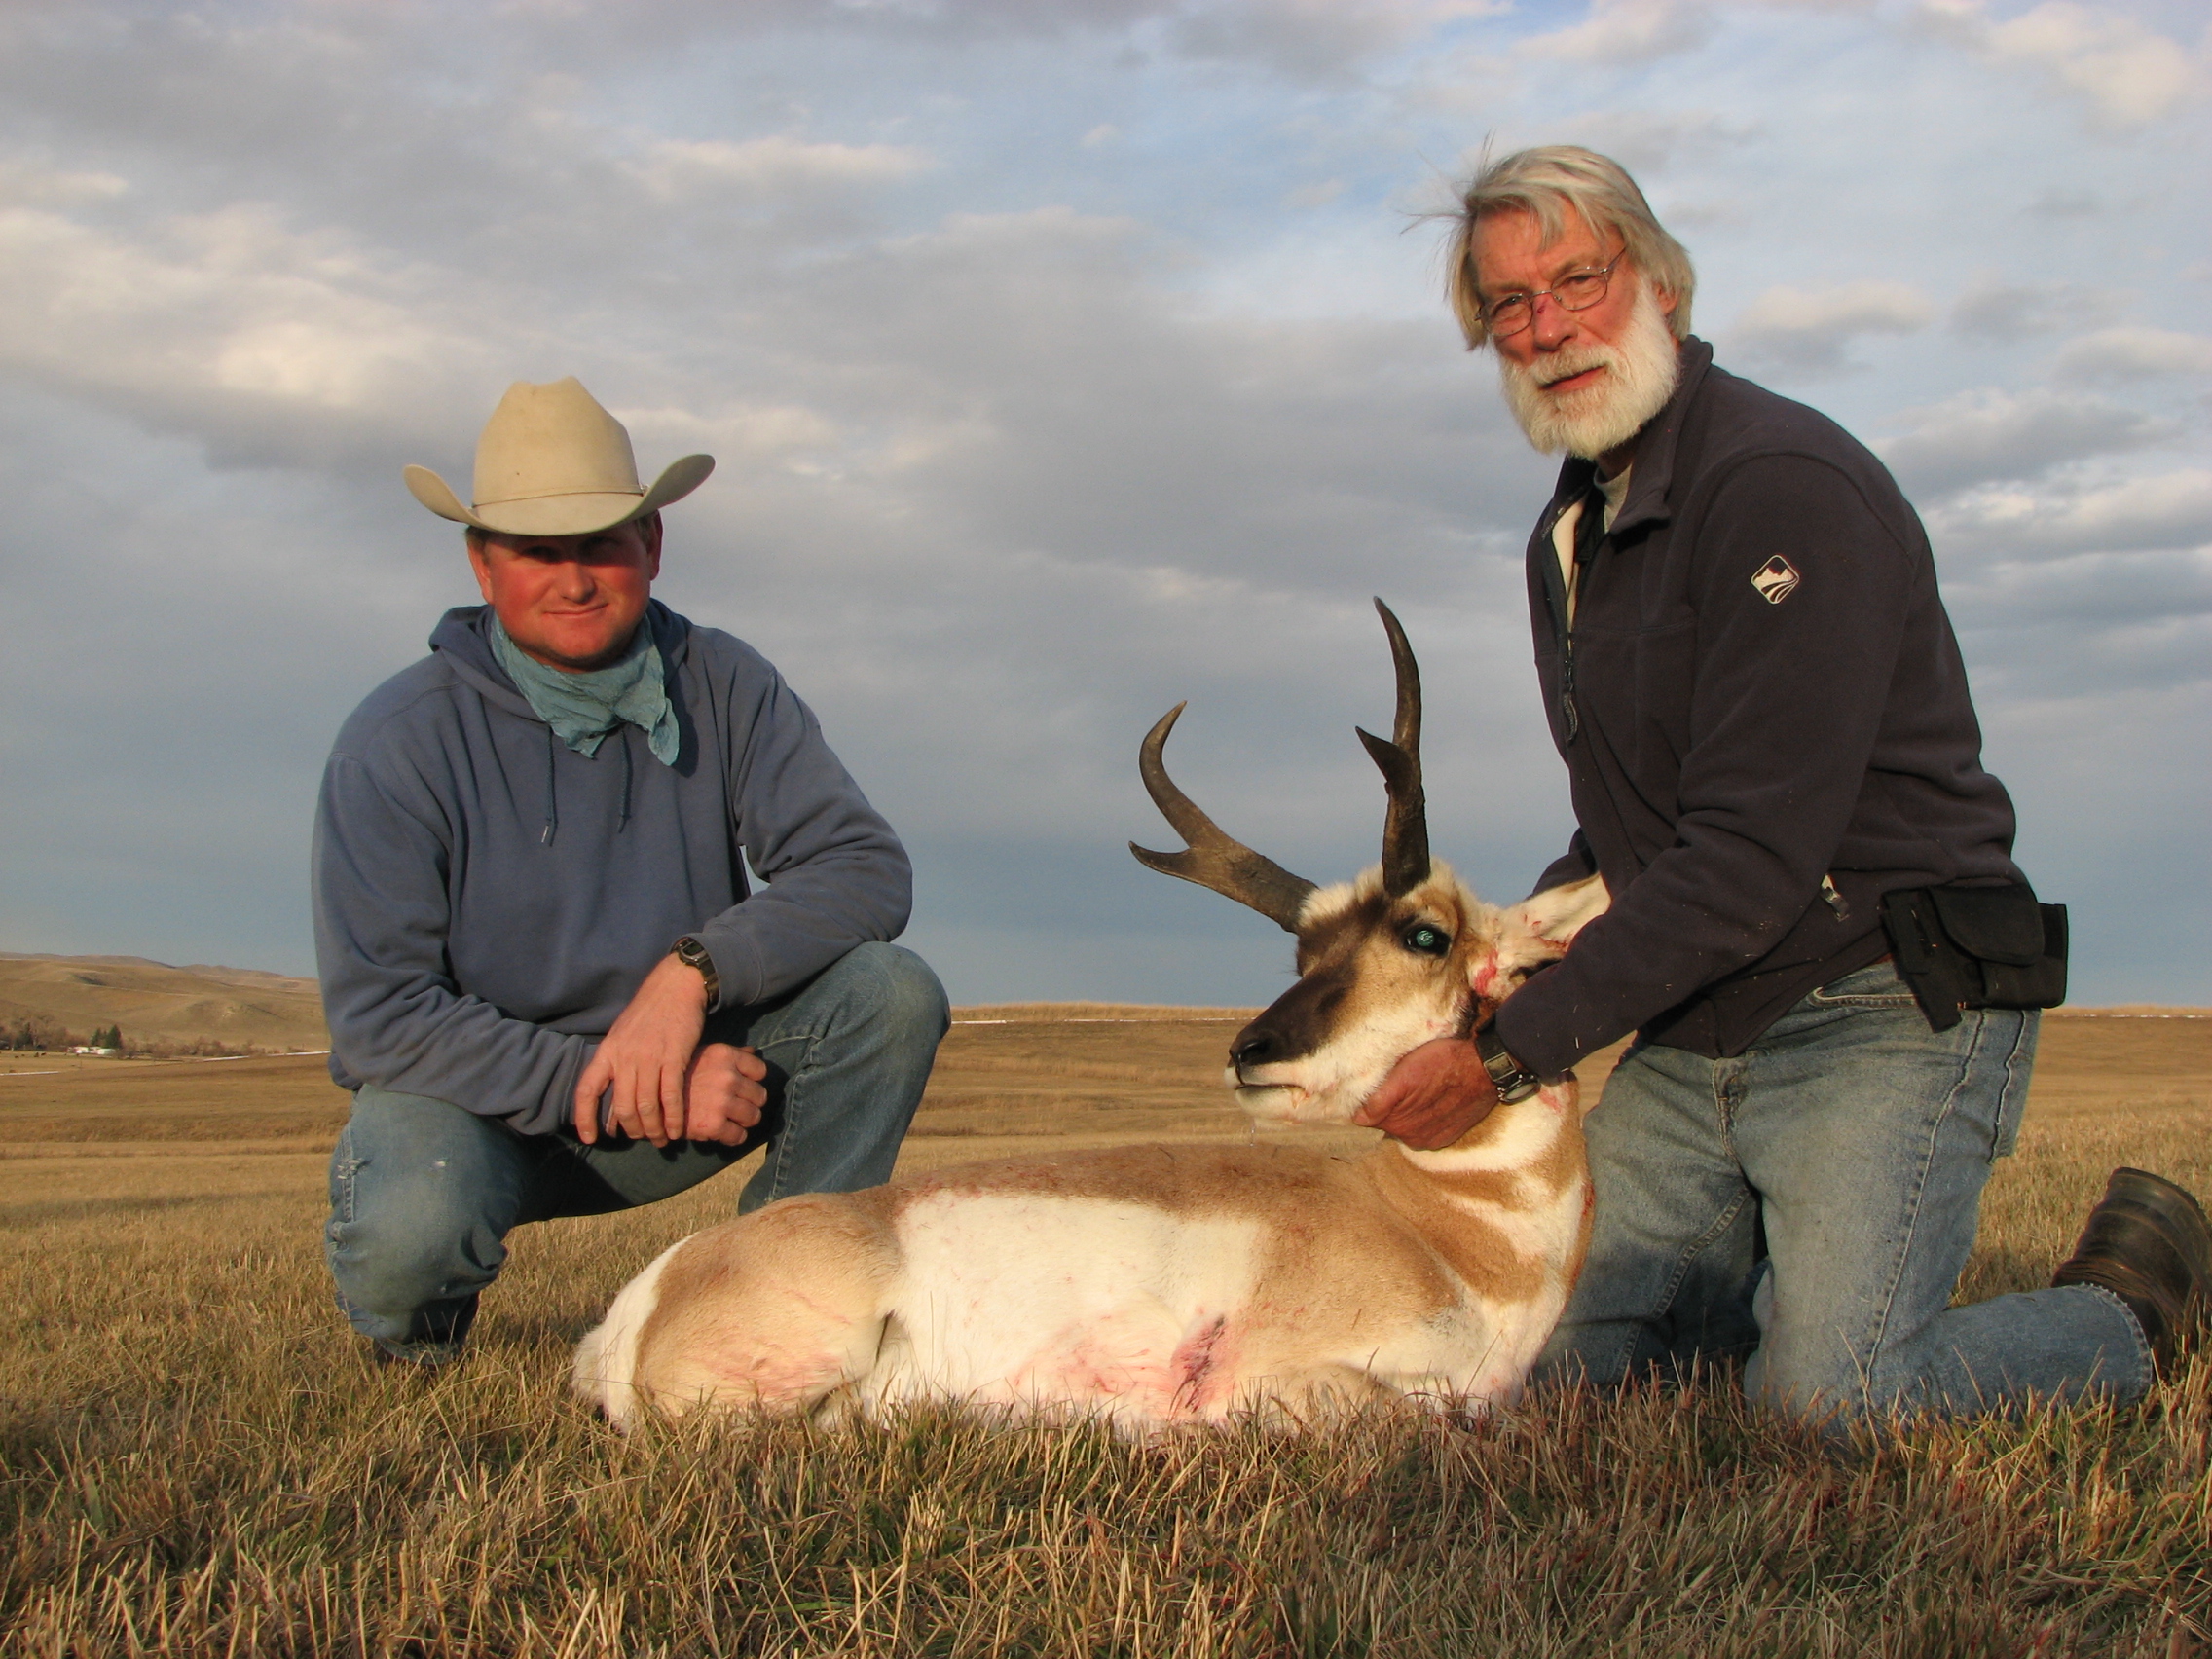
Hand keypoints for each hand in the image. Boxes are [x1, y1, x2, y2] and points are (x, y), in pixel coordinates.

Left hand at [574, 953, 723, 1145]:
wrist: (675, 987)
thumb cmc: (649, 1012)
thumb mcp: (622, 1034)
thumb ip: (616, 1062)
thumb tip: (612, 1093)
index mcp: (607, 1051)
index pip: (587, 1089)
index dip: (585, 1117)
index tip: (590, 1138)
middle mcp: (624, 1057)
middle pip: (622, 1106)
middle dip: (632, 1129)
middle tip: (641, 1138)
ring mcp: (649, 1057)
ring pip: (646, 1105)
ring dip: (653, 1128)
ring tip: (660, 1139)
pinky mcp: (674, 1057)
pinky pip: (671, 1096)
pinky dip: (672, 1118)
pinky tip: (676, 1129)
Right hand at [682, 1042, 768, 1144]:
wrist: (649, 1098)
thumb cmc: (677, 1075)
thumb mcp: (703, 1054)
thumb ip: (729, 1054)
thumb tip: (753, 1052)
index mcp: (725, 1055)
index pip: (760, 1071)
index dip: (753, 1081)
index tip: (744, 1087)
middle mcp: (727, 1077)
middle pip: (760, 1095)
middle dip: (751, 1103)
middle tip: (738, 1107)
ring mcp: (722, 1101)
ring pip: (753, 1117)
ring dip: (744, 1121)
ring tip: (731, 1120)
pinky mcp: (714, 1125)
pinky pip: (739, 1136)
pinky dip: (734, 1137)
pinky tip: (724, 1132)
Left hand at [1353, 1036, 1500, 1150]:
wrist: (1486, 1069)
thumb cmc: (1445, 1064)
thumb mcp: (1407, 1073)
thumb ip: (1380, 1100)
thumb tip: (1359, 1119)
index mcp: (1398, 1125)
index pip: (1370, 1117)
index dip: (1372, 1099)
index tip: (1381, 1084)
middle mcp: (1413, 1138)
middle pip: (1388, 1122)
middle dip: (1390, 1105)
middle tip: (1403, 1081)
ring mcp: (1431, 1139)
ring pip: (1406, 1125)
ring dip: (1408, 1110)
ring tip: (1419, 1088)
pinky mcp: (1447, 1136)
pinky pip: (1425, 1128)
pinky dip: (1425, 1117)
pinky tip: (1432, 1100)